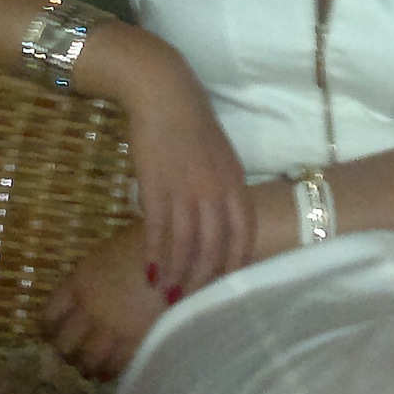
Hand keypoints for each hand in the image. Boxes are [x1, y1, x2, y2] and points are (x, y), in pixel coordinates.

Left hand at [42, 225, 166, 377]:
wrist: (183, 253)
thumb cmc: (149, 242)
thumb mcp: (112, 251)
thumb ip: (96, 276)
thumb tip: (92, 291)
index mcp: (81, 282)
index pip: (50, 316)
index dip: (49, 329)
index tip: (53, 333)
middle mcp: (90, 309)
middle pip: (64, 345)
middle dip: (67, 352)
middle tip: (74, 354)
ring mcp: (112, 330)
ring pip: (87, 362)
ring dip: (87, 366)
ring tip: (93, 367)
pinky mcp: (135, 344)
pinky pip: (114, 367)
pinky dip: (111, 371)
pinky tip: (114, 369)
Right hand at [121, 46, 254, 299]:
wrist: (165, 95)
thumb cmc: (193, 123)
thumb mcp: (220, 155)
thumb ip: (224, 187)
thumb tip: (222, 218)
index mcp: (234, 181)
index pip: (244, 232)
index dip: (237, 261)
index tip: (228, 282)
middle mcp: (214, 191)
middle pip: (215, 246)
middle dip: (204, 277)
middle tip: (193, 299)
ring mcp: (185, 190)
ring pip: (185, 244)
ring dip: (177, 272)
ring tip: (168, 293)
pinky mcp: (156, 187)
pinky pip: (157, 230)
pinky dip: (154, 254)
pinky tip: (149, 272)